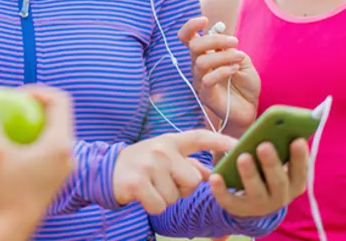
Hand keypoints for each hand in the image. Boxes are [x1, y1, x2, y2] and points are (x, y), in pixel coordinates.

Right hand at [0, 79, 74, 236]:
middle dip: (21, 110)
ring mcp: (56, 173)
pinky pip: (26, 159)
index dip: (36, 89)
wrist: (4, 237)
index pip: (59, 100)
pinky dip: (5, 155)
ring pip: (33, 140)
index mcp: (61, 145)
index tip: (11, 93)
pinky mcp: (44, 184)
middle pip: (48, 118)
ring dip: (8, 135)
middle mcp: (65, 158)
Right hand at [113, 130, 237, 213]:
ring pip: (174, 197)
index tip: (240, 145)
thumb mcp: (163, 157)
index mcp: (170, 141)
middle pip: (192, 181)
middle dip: (182, 189)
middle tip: (164, 183)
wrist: (105, 169)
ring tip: (150, 186)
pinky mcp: (136, 182)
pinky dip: (153, 206)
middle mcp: (161, 149)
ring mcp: (148, 165)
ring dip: (165, 198)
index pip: (200, 137)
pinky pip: (159, 206)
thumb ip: (186, 163)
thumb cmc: (141, 164)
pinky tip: (143, 195)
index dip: (221, 141)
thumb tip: (210, 174)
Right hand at [180, 17, 259, 134]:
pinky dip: (222, 71)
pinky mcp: (205, 95)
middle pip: (194, 46)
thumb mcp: (242, 59)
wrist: (250, 108)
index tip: (205, 20)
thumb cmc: (245, 83)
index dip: (191, 26)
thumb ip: (230, 48)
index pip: (187, 37)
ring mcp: (200, 80)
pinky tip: (235, 69)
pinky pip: (206, 80)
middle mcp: (198, 66)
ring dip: (223, 56)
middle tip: (235, 41)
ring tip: (240, 58)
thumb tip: (220, 33)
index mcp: (205, 54)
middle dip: (215, 39)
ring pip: (200, 61)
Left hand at [209, 139, 308, 216]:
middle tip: (264, 145)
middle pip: (278, 182)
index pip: (301, 171)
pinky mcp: (240, 209)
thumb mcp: (277, 161)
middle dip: (271, 163)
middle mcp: (280, 196)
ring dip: (250, 174)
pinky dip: (222, 190)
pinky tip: (215, 176)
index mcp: (294, 183)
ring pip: (256, 191)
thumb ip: (278, 147)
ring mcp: (261, 205)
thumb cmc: (267, 171)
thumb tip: (276, 126)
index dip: (300, 157)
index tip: (298, 140)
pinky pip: (230, 201)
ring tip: (242, 157)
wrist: (253, 201)